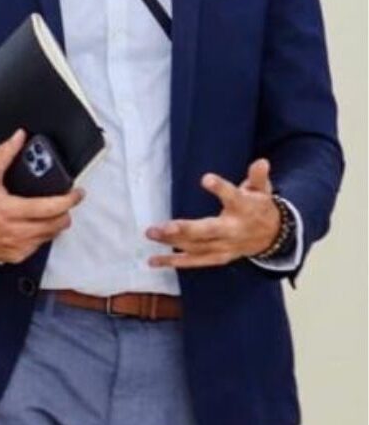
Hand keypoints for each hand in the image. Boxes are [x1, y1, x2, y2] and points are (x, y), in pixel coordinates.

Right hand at [0, 129, 85, 264]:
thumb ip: (4, 155)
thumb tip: (18, 138)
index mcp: (10, 210)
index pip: (51, 207)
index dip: (69, 199)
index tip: (77, 193)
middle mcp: (15, 231)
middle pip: (57, 224)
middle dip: (65, 212)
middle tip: (63, 203)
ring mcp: (16, 246)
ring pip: (50, 236)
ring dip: (53, 224)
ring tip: (47, 214)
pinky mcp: (14, 256)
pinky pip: (37, 247)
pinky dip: (40, 236)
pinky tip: (31, 227)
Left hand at [144, 159, 280, 268]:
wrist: (273, 237)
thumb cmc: (258, 207)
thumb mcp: (261, 190)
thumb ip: (257, 177)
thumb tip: (261, 161)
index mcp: (245, 209)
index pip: (233, 197)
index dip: (221, 188)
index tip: (206, 178)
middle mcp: (234, 230)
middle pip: (209, 230)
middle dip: (185, 229)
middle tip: (163, 227)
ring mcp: (225, 246)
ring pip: (197, 246)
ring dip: (172, 241)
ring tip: (151, 233)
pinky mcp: (217, 257)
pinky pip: (194, 261)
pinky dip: (174, 262)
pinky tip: (154, 260)